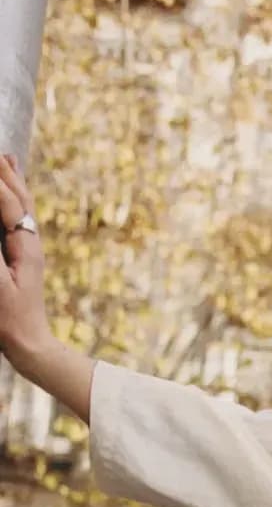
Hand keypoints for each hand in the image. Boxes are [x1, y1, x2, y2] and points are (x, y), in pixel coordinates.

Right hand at [0, 151, 54, 372]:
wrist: (31, 347)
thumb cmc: (11, 321)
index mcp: (24, 246)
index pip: (7, 203)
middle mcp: (30, 243)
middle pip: (18, 198)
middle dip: (5, 172)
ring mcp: (28, 250)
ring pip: (21, 207)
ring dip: (12, 182)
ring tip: (7, 159)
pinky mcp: (23, 258)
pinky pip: (17, 221)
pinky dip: (13, 202)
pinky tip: (10, 197)